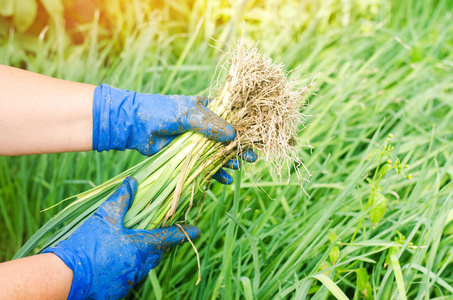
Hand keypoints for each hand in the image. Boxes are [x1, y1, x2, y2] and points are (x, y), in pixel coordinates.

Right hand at [43, 177, 199, 299]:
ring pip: (143, 266)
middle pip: (157, 254)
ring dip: (144, 256)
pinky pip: (129, 276)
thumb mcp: (105, 217)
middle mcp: (139, 266)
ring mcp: (128, 280)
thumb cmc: (87, 244)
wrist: (64, 276)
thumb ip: (121, 199)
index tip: (197, 230)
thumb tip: (132, 182)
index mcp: (140, 247)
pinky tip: (117, 260)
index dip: (183, 233)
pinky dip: (128, 266)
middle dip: (162, 245)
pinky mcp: (116, 290)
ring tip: (137, 246)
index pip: (168, 238)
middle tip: (164, 236)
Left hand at [92, 84, 256, 183]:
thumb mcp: (188, 114)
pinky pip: (206, 166)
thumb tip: (232, 135)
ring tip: (239, 167)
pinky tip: (225, 179)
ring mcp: (197, 142)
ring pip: (218, 154)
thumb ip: (210, 124)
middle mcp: (205, 126)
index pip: (230, 119)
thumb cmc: (162, 111)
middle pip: (227, 139)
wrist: (136, 125)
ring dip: (229, 161)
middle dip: (239, 149)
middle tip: (252, 158)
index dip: (243, 129)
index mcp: (207, 110)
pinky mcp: (188, 157)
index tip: (254, 139)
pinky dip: (216, 173)